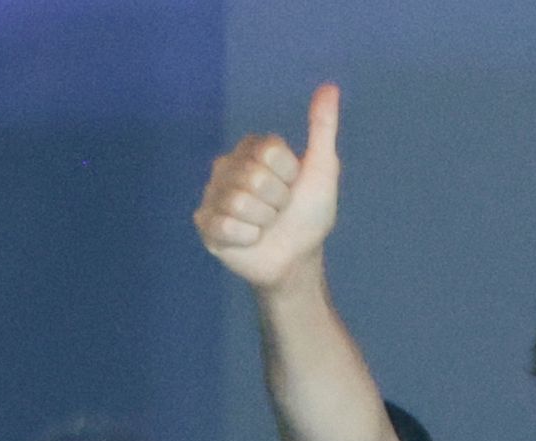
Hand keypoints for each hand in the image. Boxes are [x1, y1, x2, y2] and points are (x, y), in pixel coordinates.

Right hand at [194, 83, 341, 291]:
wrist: (297, 258)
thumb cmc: (309, 213)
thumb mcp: (322, 169)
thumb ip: (322, 128)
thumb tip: (330, 87)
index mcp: (252, 149)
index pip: (270, 152)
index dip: (289, 176)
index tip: (293, 187)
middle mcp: (227, 166)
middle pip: (255, 178)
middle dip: (277, 201)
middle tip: (279, 210)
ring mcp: (213, 194)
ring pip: (240, 203)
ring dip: (263, 221)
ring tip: (265, 224)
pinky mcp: (205, 223)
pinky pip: (225, 226)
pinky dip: (247, 238)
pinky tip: (249, 239)